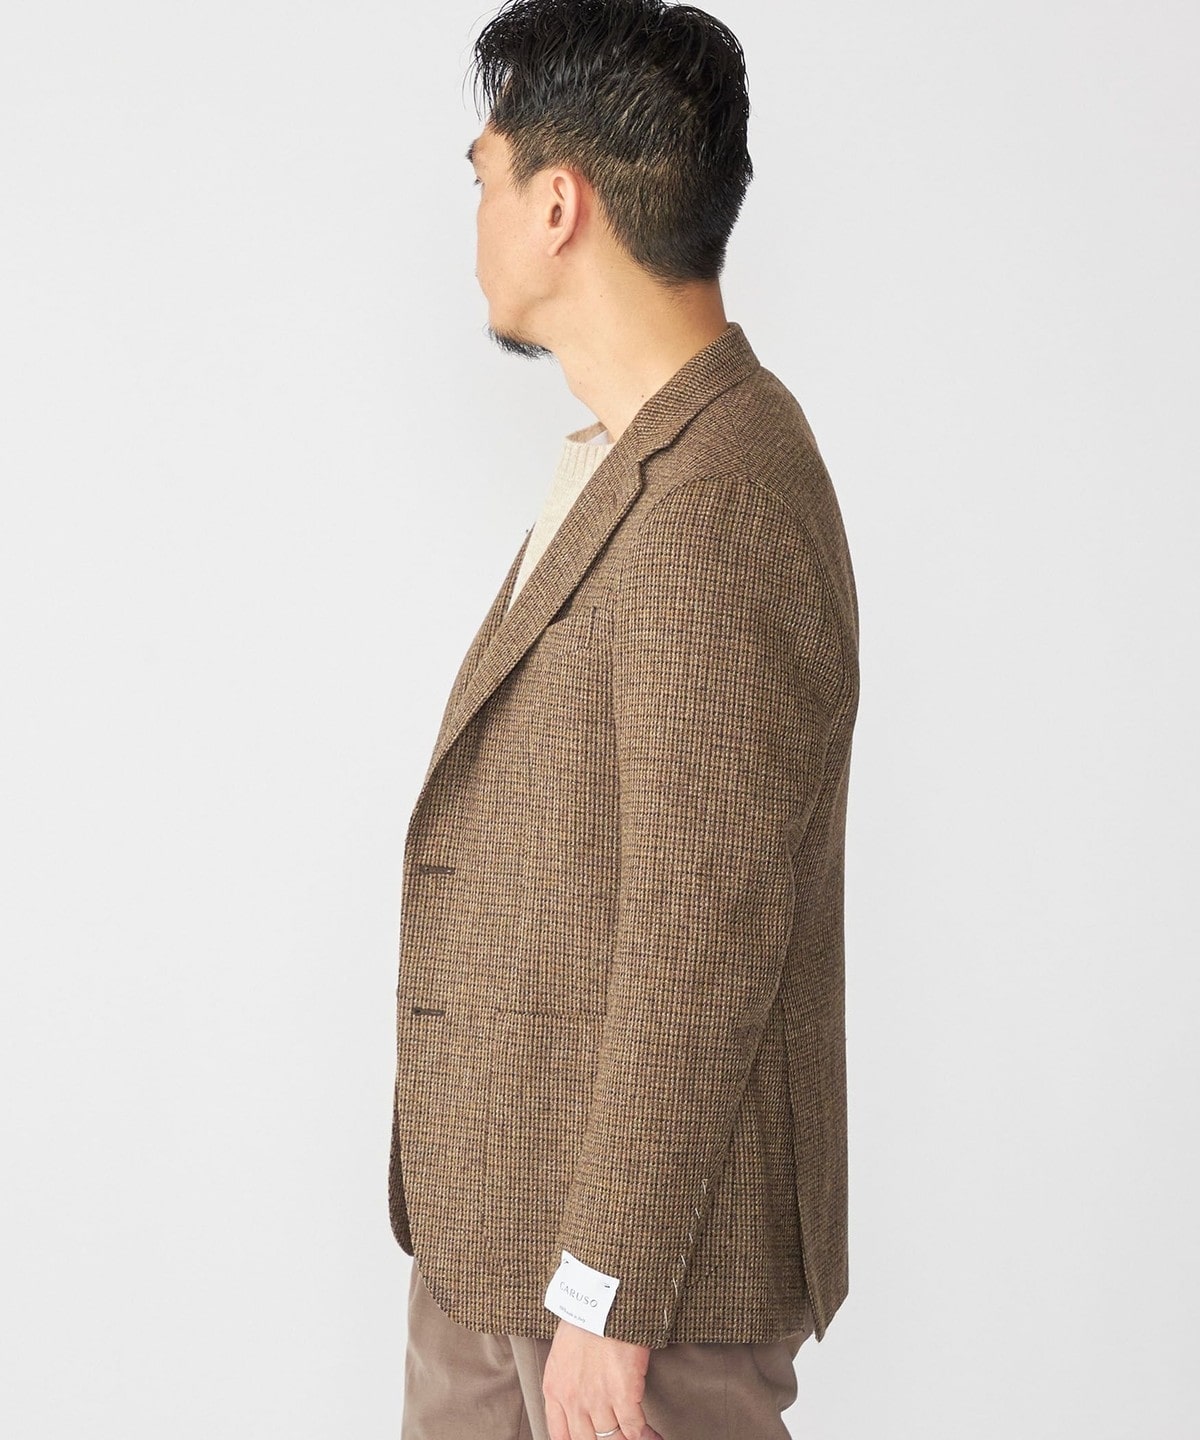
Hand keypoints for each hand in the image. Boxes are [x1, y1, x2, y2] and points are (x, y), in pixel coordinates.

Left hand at [542, 1317, 664, 1439]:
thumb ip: (566, 1379)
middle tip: (617, 1437)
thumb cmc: (586, 1318)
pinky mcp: (623, 1395)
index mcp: (554, 1389)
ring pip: (613, 1439)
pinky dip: (646, 1436)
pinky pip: (635, 1429)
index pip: (560, 1435)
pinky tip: (654, 1436)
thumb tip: (580, 1395)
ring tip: (638, 1438)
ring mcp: (597, 1400)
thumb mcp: (562, 1353)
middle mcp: (573, 1400)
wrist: (603, 1299)